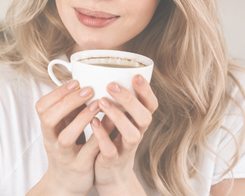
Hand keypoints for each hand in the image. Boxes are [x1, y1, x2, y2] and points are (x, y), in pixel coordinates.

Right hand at [31, 80, 100, 195]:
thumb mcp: (63, 128)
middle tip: (88, 89)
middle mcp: (52, 141)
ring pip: (65, 137)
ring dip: (81, 119)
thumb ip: (70, 109)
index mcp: (48, 129)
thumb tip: (84, 82)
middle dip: (68, 102)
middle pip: (49, 119)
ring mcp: (64, 155)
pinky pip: (87, 152)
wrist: (66, 184)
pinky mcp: (79, 167)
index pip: (42, 107)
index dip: (57, 93)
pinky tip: (109, 124)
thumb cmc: (68, 149)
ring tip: (97, 105)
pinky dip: (97, 137)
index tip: (75, 81)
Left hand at [91, 75, 157, 194]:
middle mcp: (137, 133)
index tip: (136, 75)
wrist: (110, 174)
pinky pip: (110, 149)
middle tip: (112, 85)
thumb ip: (116, 100)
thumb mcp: (120, 118)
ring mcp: (126, 148)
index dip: (146, 91)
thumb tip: (103, 71)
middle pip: (145, 117)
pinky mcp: (113, 160)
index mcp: (139, 120)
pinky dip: (102, 136)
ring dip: (117, 116)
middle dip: (130, 100)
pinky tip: (93, 122)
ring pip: (132, 134)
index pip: (151, 104)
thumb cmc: (114, 139)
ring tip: (101, 102)